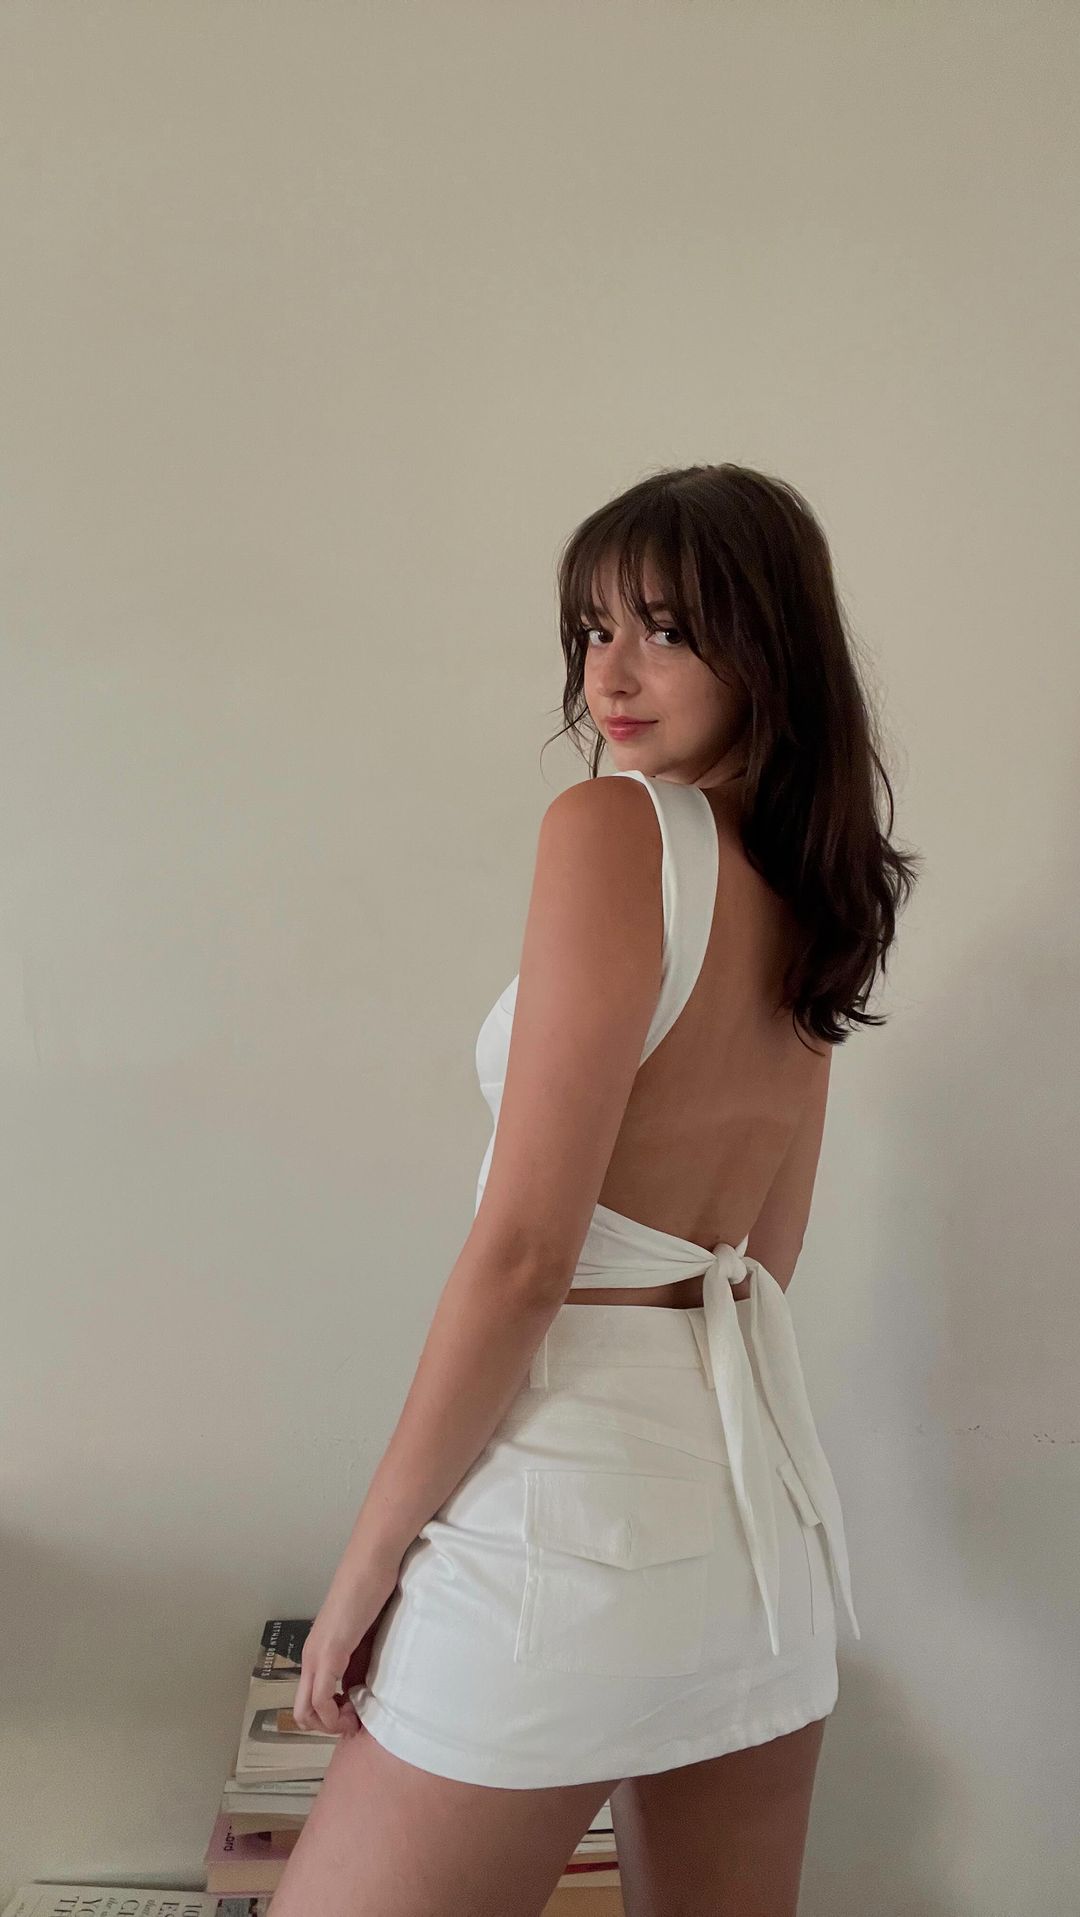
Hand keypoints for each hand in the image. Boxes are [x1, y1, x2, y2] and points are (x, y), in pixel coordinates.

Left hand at [292, 1554, 401, 1737]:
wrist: (372, 1562)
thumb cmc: (372, 1590)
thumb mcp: (364, 1634)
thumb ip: (358, 1659)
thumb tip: (360, 1686)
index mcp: (317, 1651)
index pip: (308, 1701)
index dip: (330, 1719)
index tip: (356, 1715)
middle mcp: (311, 1656)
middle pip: (302, 1713)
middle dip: (327, 1727)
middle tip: (355, 1722)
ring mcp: (317, 1654)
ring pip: (306, 1711)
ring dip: (332, 1725)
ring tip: (357, 1718)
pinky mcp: (330, 1652)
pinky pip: (321, 1698)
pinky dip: (335, 1715)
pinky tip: (355, 1710)